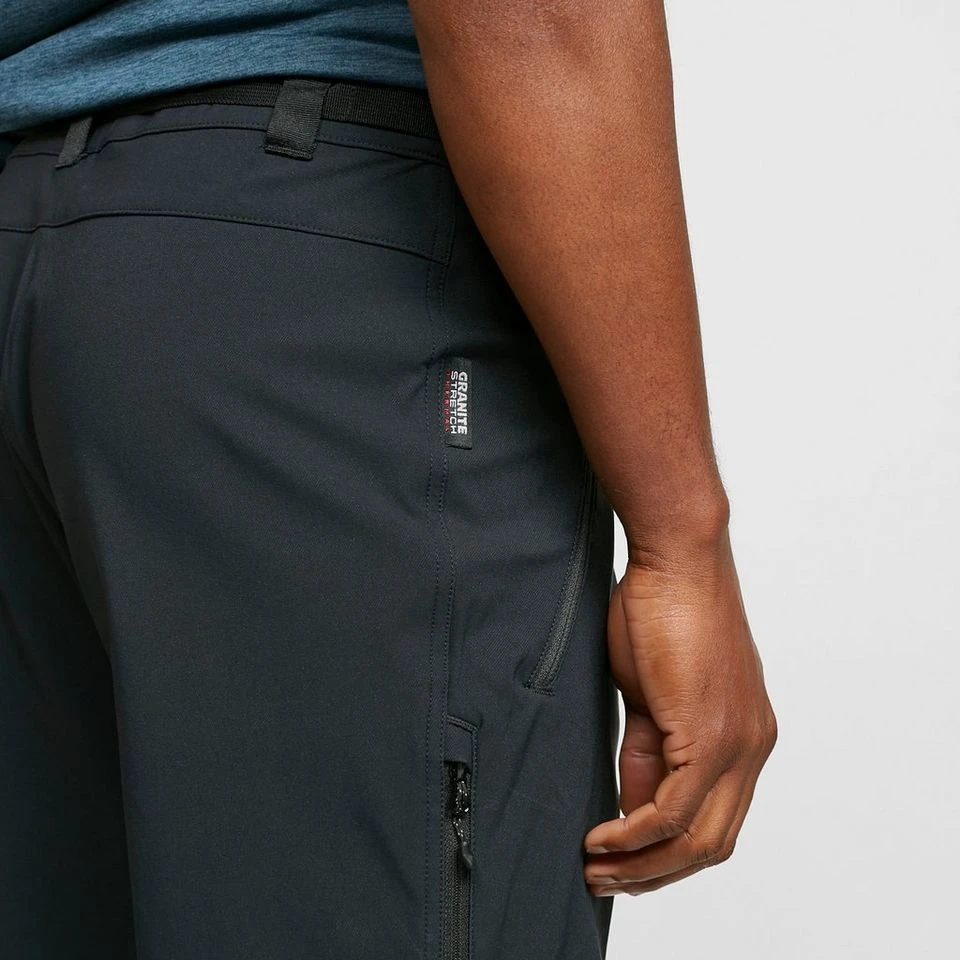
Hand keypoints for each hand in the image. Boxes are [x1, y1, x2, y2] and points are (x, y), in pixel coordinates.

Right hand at [583, 531, 776, 895]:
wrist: (677, 560)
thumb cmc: (661, 611)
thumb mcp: (653, 694)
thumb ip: (649, 749)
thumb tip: (632, 804)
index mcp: (745, 736)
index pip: (715, 818)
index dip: (669, 852)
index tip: (624, 863)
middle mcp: (753, 747)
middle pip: (714, 843)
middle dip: (657, 874)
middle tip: (607, 881)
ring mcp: (738, 744)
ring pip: (700, 838)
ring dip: (645, 866)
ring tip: (598, 871)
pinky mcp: (711, 735)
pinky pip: (674, 810)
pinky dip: (635, 835)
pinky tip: (603, 839)